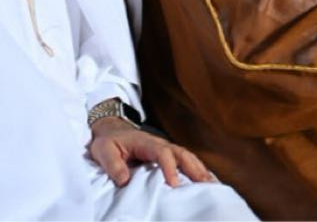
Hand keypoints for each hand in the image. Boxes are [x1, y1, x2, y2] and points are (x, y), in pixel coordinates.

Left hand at [88, 118, 215, 187]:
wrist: (111, 130)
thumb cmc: (108, 142)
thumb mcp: (103, 151)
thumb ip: (112, 164)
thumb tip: (124, 180)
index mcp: (146, 142)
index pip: (162, 152)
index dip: (170, 167)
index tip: (174, 184)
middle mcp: (160, 144)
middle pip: (182, 153)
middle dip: (195, 168)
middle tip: (206, 185)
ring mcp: (166, 149)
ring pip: (188, 157)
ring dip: (200, 170)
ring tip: (213, 185)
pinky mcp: (168, 156)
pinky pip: (186, 162)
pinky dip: (198, 170)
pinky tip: (207, 181)